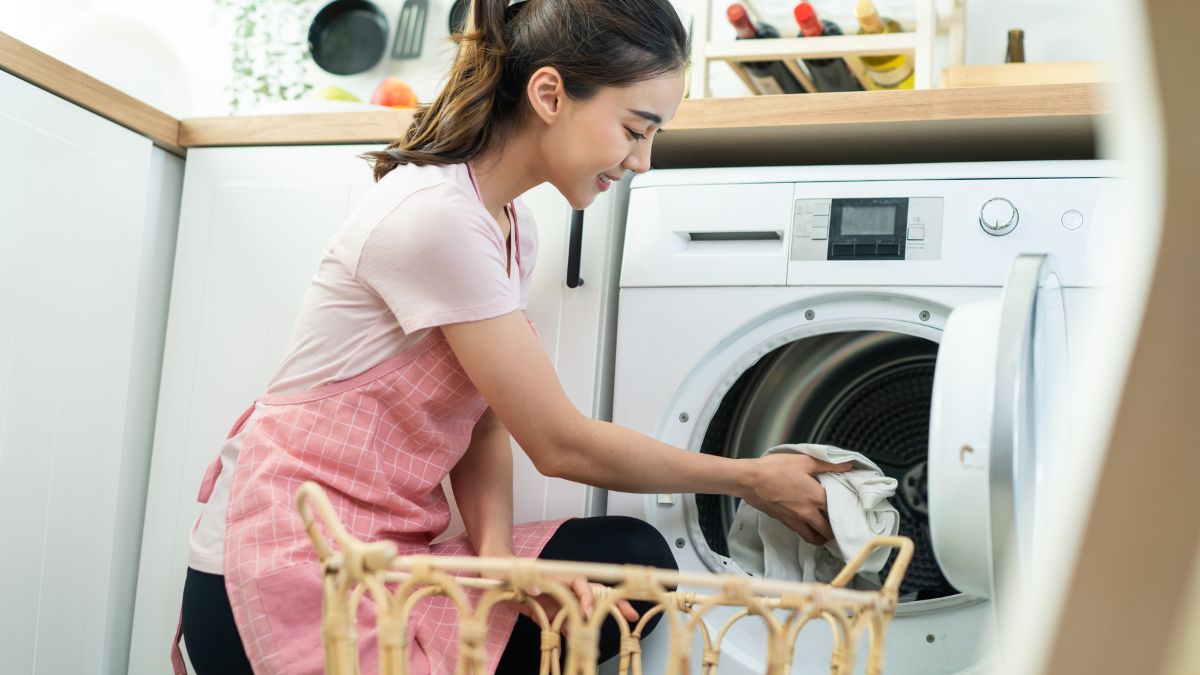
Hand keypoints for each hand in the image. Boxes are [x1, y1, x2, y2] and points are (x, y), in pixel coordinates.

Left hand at [484, 569, 639, 628]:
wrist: (493, 575)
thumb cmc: (501, 569)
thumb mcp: (507, 573)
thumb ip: (521, 578)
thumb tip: (537, 586)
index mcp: (556, 574)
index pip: (580, 584)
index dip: (587, 598)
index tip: (587, 613)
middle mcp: (561, 586)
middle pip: (592, 593)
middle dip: (612, 602)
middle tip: (631, 614)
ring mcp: (557, 599)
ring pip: (582, 611)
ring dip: (593, 623)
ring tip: (607, 635)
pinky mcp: (549, 611)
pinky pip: (566, 623)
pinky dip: (574, 633)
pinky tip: (579, 644)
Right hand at [740, 454, 851, 544]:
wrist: (749, 479)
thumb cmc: (775, 468)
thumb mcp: (803, 461)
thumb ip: (828, 464)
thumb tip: (848, 466)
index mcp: (816, 497)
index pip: (839, 512)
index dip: (846, 512)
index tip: (849, 510)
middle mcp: (808, 513)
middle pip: (828, 531)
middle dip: (835, 531)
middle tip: (838, 523)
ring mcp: (795, 520)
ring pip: (814, 538)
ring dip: (822, 537)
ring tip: (824, 529)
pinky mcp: (784, 522)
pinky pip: (800, 532)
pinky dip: (807, 532)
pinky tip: (806, 523)